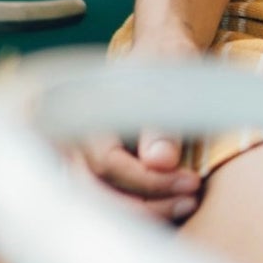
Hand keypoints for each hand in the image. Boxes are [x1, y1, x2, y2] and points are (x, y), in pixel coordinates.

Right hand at [78, 29, 202, 222]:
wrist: (159, 47)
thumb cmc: (164, 58)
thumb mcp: (170, 76)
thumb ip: (163, 119)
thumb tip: (159, 162)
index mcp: (85, 111)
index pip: (106, 164)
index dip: (150, 181)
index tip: (191, 183)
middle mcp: (71, 138)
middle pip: (92, 192)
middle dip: (143, 207)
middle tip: (188, 202)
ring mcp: (76, 155)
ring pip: (94, 202)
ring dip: (138, 214)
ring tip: (184, 206)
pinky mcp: (89, 167)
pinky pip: (101, 200)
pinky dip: (133, 212)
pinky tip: (168, 210)